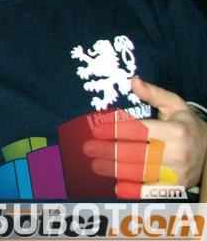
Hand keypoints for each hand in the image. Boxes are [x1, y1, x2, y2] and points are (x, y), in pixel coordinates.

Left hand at [84, 77, 206, 192]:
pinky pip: (153, 192)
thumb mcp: (175, 105)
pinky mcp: (176, 188)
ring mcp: (177, 173)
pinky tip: (118, 188)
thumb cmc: (185, 126)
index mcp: (176, 131)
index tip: (96, 129)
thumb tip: (133, 81)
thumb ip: (154, 94)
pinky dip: (135, 191)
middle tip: (88, 148)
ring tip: (95, 165)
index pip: (141, 131)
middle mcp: (177, 153)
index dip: (117, 130)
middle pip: (138, 154)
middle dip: (110, 151)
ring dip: (116, 170)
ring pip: (142, 173)